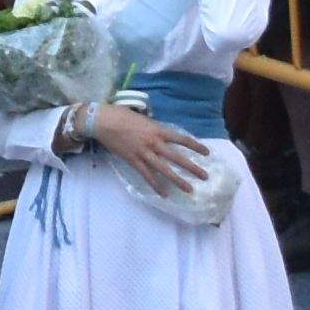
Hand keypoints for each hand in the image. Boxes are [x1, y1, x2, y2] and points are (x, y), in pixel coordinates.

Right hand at [93, 99, 214, 197]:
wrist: (103, 121)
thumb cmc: (122, 115)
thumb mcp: (143, 118)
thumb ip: (155, 128)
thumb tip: (163, 135)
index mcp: (158, 130)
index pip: (182, 139)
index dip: (195, 146)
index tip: (207, 153)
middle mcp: (154, 142)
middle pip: (177, 157)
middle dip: (192, 168)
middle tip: (205, 176)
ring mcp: (143, 153)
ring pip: (164, 170)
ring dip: (178, 180)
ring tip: (189, 189)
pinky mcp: (133, 161)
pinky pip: (147, 175)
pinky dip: (156, 185)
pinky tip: (164, 194)